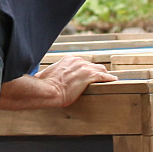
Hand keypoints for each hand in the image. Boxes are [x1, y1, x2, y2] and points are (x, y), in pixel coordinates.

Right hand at [0, 55, 117, 108]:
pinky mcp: (89, 76)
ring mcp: (84, 68)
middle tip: (102, 76)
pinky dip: (109, 78)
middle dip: (97, 71)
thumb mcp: (46, 76)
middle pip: (92, 65)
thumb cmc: (43, 86)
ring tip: (110, 79)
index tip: (88, 73)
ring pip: (99, 69)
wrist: (47, 91)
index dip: (86, 68)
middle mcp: (77, 61)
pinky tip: (114, 81)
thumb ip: (49, 75)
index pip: (81, 62)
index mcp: (68, 60)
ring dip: (104, 75)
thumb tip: (38, 80)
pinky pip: (103, 76)